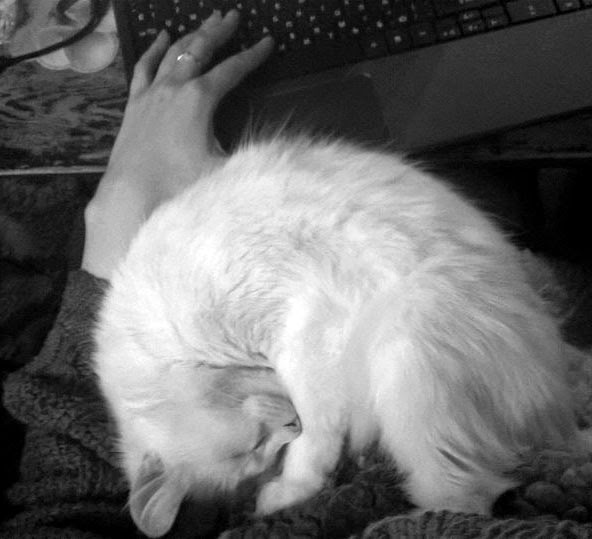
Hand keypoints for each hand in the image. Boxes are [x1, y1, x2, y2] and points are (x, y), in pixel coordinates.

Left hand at [82, 10, 273, 279]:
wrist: (133, 192)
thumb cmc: (179, 183)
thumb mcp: (223, 169)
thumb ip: (248, 155)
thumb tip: (271, 152)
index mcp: (199, 99)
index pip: (232, 70)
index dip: (253, 55)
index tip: (267, 42)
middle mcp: (174, 88)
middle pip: (200, 50)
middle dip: (219, 31)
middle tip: (233, 17)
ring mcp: (152, 93)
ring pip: (173, 53)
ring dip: (192, 35)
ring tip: (205, 22)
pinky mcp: (135, 103)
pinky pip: (144, 67)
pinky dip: (154, 50)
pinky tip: (160, 38)